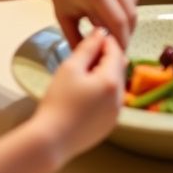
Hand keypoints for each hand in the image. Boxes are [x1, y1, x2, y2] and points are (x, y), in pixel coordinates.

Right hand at [34, 30, 125, 164]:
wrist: (52, 139)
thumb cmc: (58, 101)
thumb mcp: (70, 68)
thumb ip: (88, 48)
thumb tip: (100, 33)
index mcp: (112, 81)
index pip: (116, 52)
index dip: (105, 41)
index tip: (93, 37)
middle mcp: (120, 98)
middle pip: (118, 69)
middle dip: (106, 58)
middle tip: (86, 54)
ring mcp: (116, 114)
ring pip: (116, 85)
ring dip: (105, 74)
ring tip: (84, 73)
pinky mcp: (109, 125)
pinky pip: (112, 101)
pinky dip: (104, 91)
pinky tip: (85, 93)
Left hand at [38, 0, 137, 49]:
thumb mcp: (64, 18)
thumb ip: (79, 41)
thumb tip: (94, 62)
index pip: (117, 22)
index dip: (121, 40)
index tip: (118, 52)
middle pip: (129, 14)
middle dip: (127, 33)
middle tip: (120, 44)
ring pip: (133, 4)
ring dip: (128, 20)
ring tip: (115, 29)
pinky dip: (126, 6)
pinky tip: (114, 12)